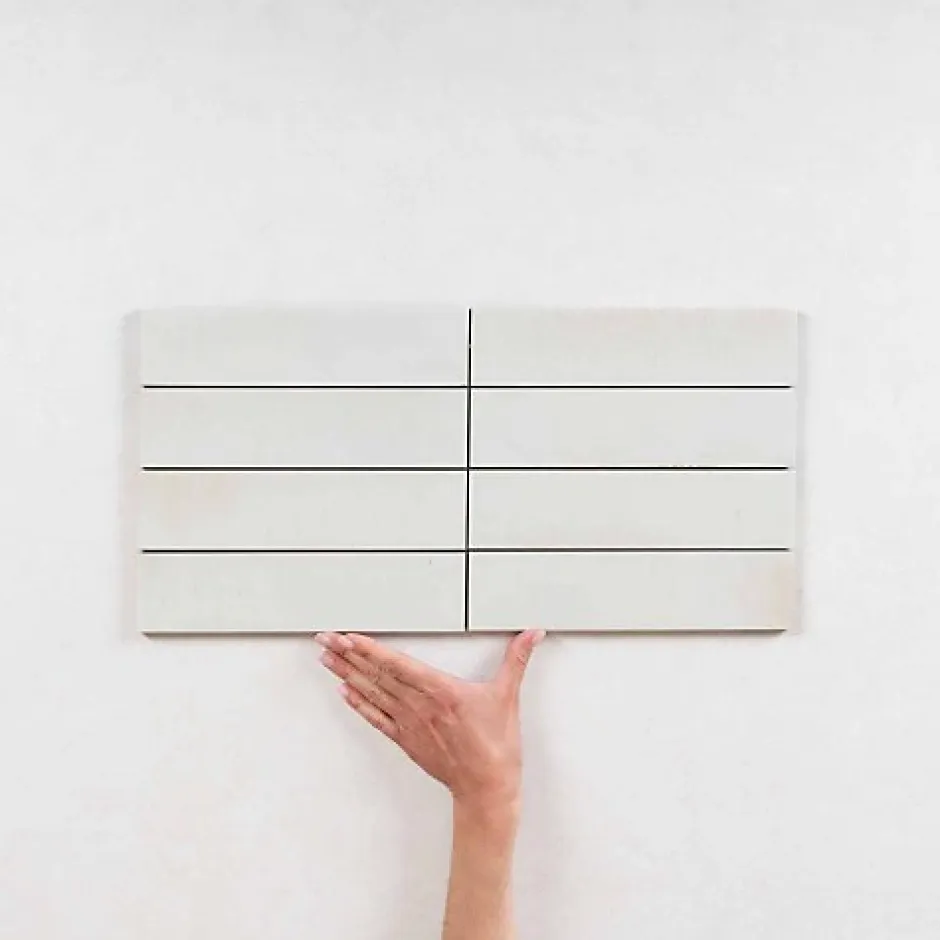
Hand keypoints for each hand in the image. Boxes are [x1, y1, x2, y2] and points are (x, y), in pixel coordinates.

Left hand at [314, 630, 544, 809]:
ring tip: (326, 659)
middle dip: (348, 655)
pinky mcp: (407, 740)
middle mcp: (419, 706)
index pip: (398, 665)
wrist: (487, 788)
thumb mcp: (508, 696)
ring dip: (346, 674)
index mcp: (441, 691)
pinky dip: (359, 705)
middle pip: (377, 675)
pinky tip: (344, 692)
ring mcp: (410, 724)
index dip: (370, 650)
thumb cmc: (496, 745)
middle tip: (325, 639)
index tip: (349, 637)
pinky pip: (377, 719)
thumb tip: (531, 634)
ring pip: (372, 694)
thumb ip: (517, 660)